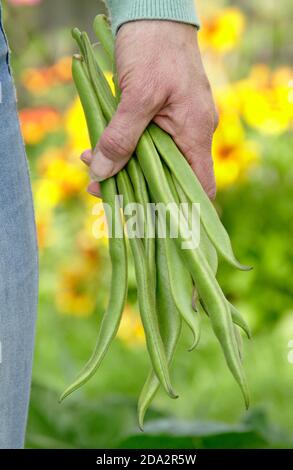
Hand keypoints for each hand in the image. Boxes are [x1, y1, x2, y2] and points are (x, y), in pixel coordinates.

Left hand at [81, 20, 217, 198]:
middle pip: (168, 178)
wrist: (155, 12)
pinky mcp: (162, 117)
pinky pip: (144, 143)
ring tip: (90, 161)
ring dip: (121, 166)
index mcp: (195, 133)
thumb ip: (120, 137)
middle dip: (134, 187)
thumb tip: (102, 173)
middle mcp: (191, 134)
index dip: (181, 210)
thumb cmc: (153, 48)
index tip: (150, 219)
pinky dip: (122, 148)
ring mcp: (177, 125)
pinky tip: (96, 146)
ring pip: (152, 161)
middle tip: (99, 186)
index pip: (200, 187)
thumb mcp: (136, 95)